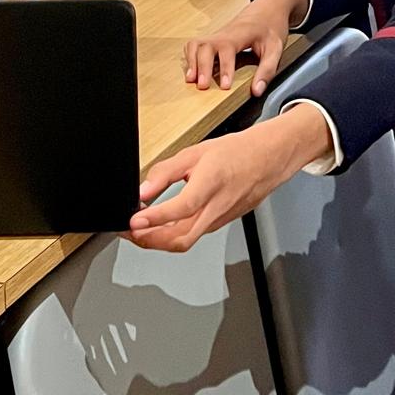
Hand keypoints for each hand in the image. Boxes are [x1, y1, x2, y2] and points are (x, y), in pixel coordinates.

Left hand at [127, 106, 332, 251]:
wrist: (267, 160)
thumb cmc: (235, 153)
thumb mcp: (195, 152)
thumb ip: (166, 171)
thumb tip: (143, 190)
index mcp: (211, 183)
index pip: (182, 208)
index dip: (156, 217)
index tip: (134, 220)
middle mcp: (216, 207)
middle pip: (181, 237)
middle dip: (149, 241)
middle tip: (127, 232)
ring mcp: (218, 220)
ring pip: (185, 241)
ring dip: (158, 242)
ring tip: (136, 233)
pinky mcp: (219, 225)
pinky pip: (192, 236)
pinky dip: (171, 237)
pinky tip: (158, 229)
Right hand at [183, 0, 303, 93]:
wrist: (267, 9)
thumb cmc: (270, 28)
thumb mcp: (276, 49)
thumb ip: (267, 70)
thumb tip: (257, 91)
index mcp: (240, 34)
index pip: (227, 48)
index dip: (225, 67)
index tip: (225, 86)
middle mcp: (224, 34)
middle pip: (205, 46)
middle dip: (202, 66)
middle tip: (202, 86)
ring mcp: (216, 35)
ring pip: (196, 44)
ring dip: (192, 61)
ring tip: (191, 79)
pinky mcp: (213, 39)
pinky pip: (195, 45)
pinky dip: (190, 57)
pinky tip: (191, 70)